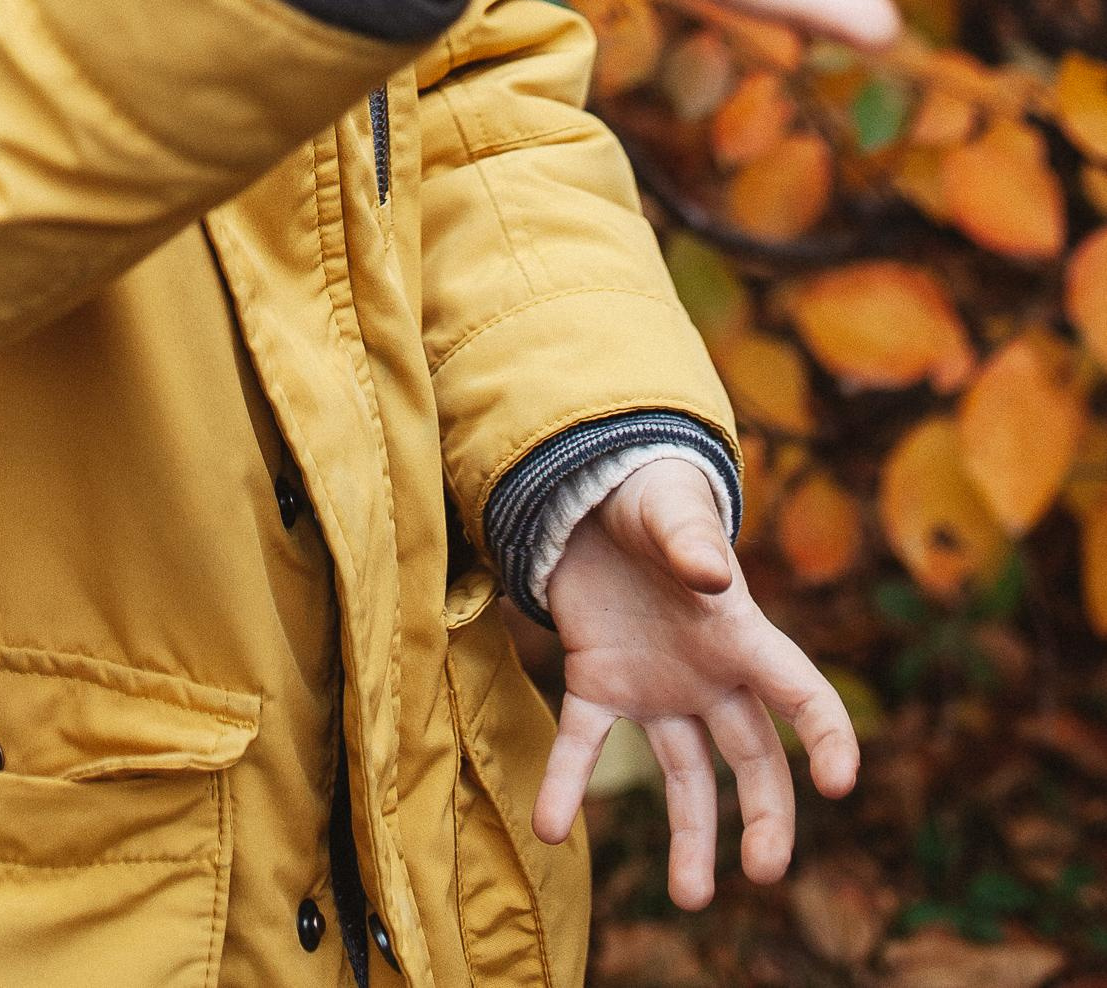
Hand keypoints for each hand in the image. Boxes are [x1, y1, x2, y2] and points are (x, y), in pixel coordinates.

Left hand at [532, 458, 859, 905]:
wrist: (591, 490)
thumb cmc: (649, 496)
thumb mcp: (669, 507)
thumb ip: (690, 540)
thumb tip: (712, 574)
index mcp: (740, 633)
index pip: (801, 693)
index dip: (827, 736)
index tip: (839, 783)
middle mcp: (708, 674)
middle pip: (753, 758)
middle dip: (766, 816)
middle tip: (765, 871)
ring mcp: (656, 685)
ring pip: (686, 775)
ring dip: (689, 835)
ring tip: (690, 898)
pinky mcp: (598, 681)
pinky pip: (586, 742)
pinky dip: (567, 783)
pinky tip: (549, 827)